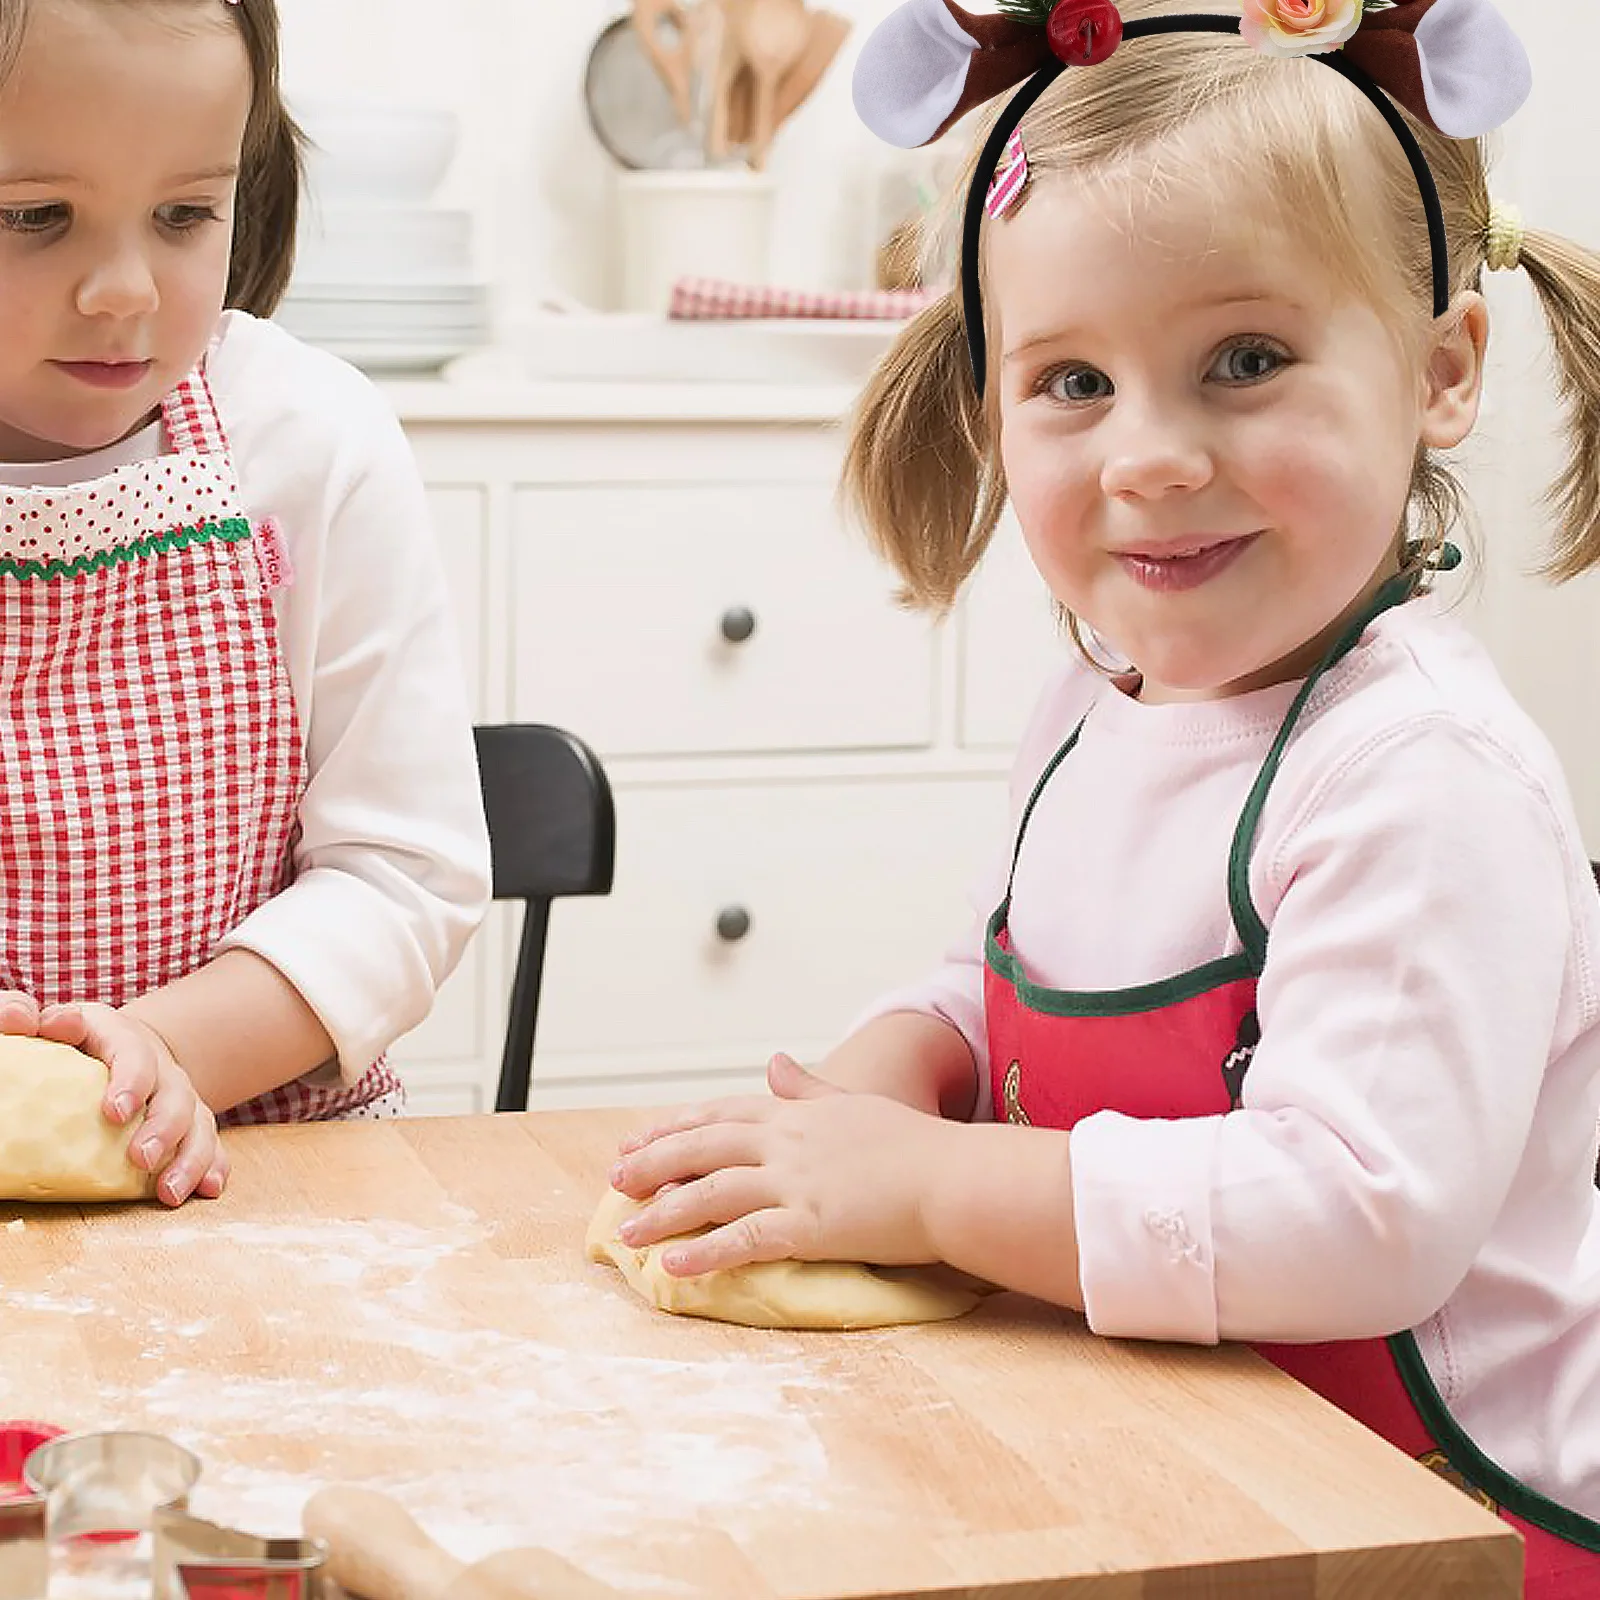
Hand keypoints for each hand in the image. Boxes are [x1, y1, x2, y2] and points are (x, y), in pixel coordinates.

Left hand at [35, 1002, 228, 1207]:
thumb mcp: (52, 1024)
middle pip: (176, 1096)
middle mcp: (162, 1069)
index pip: (135, 1056)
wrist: (120, 1049)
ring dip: (190, 1159)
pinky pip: (212, 1145)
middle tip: (141, 1159)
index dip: (130, 1082)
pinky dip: (214, 1166)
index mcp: (123, 1040)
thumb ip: (31, 1019)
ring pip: (199, 1125)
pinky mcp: (191, 1125)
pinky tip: (208, 1188)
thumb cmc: (73, 1041)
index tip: (115, 1112)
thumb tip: (18, 1020)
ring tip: (170, 1192)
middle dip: (164, 1129)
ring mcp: (180, 1099)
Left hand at [609, 1052, 957, 1277]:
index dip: (674, 1127)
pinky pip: (745, 1238)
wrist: (957, 1177)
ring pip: (712, 1192)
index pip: (720, 1115)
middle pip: (703, 1148)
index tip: (637, 1139)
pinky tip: (673, 1264)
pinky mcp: (811, 1225)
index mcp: (796, 1115)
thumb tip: (774, 1062)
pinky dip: (705, 1251)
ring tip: (626, 1232)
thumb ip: (808, 1088)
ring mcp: (797, 1182)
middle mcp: (787, 1142)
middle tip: (615, 1179)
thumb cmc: (916, 1146)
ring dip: (663, 1212)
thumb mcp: (855, 1104)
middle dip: (653, 1162)